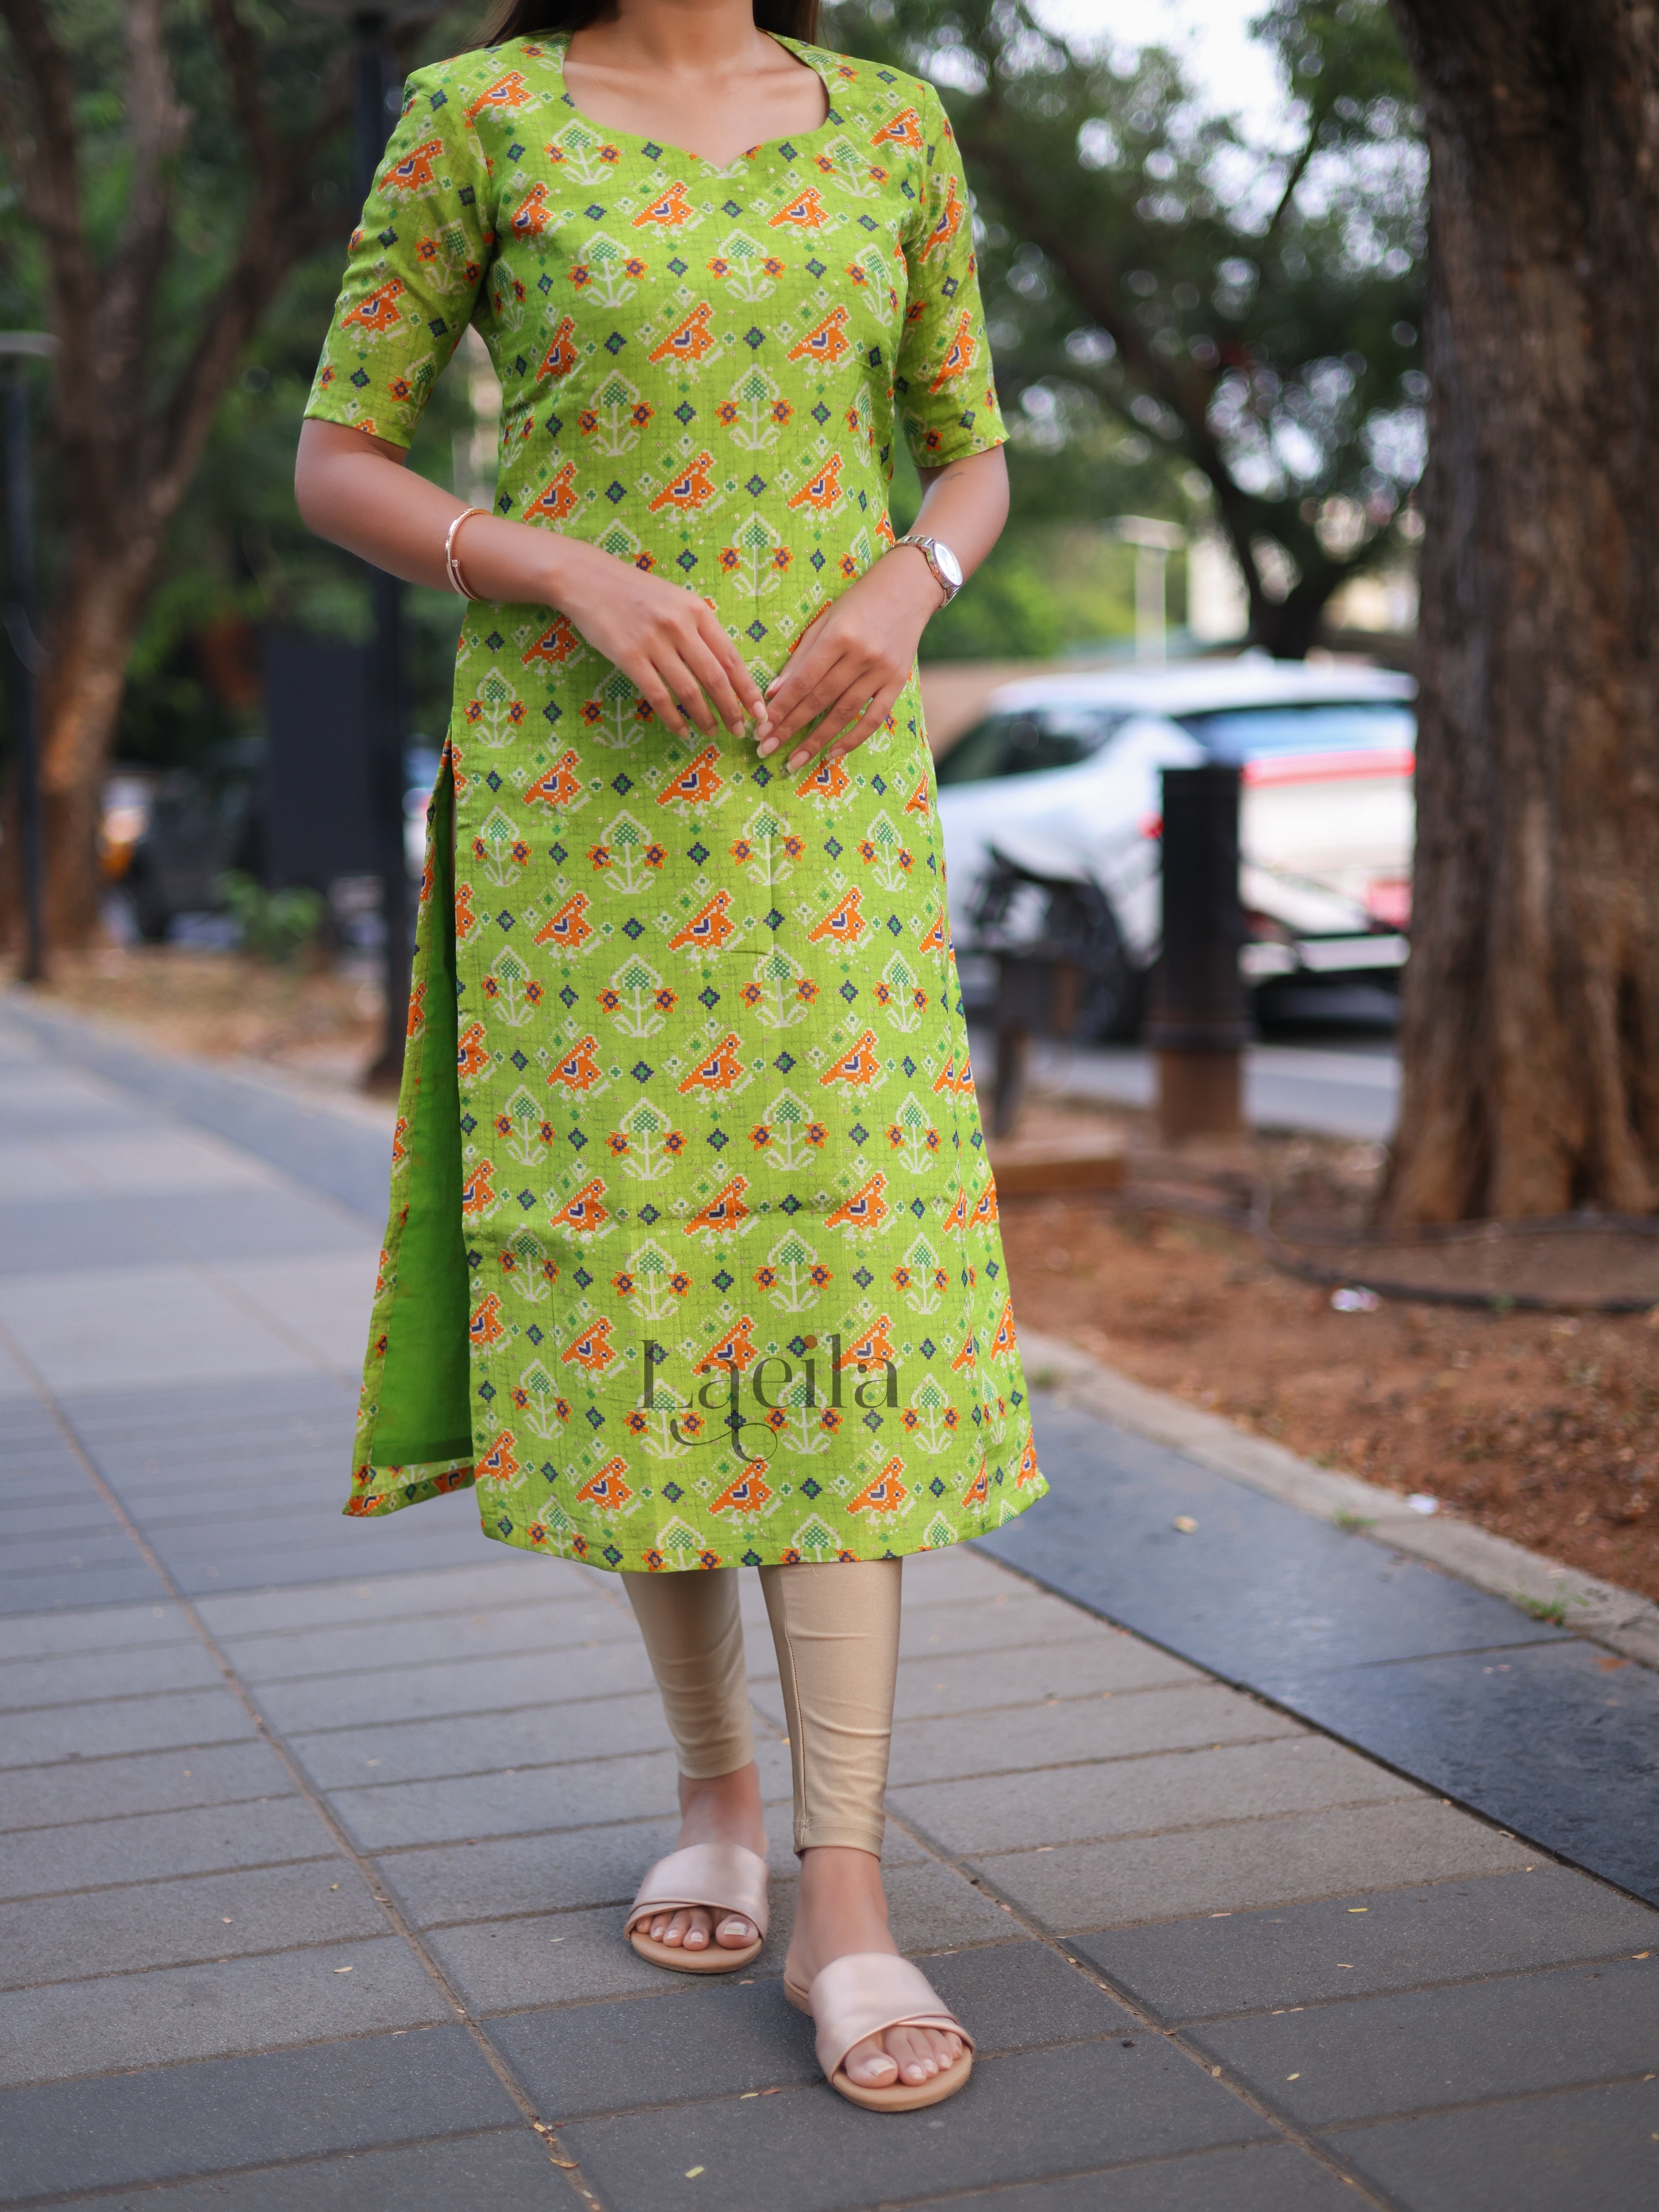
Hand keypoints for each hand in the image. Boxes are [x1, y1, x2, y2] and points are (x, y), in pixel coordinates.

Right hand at [544, 538, 768, 742]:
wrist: (588, 579)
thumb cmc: (635, 592)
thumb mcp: (676, 600)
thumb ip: (699, 629)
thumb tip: (724, 667)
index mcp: (697, 611)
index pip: (731, 657)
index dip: (748, 688)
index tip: (759, 711)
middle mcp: (680, 625)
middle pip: (715, 677)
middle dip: (732, 709)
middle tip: (740, 731)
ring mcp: (654, 641)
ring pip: (689, 690)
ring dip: (704, 717)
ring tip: (712, 733)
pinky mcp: (629, 656)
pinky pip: (658, 695)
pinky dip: (672, 718)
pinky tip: (681, 731)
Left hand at [758, 546, 943, 772]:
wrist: (908, 588)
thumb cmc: (859, 602)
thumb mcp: (825, 620)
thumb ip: (801, 656)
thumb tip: (774, 693)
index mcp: (838, 635)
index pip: (802, 681)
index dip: (780, 708)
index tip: (761, 729)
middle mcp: (861, 655)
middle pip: (819, 700)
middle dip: (790, 728)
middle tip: (766, 750)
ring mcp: (881, 671)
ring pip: (844, 713)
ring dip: (816, 741)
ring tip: (794, 762)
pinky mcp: (898, 681)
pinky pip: (874, 718)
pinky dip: (853, 738)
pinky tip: (832, 754)